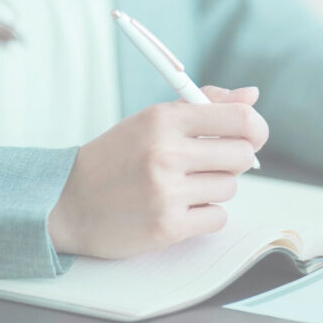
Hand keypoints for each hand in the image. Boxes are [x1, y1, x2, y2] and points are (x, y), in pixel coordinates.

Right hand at [47, 86, 266, 258]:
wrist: (68, 203)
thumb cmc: (116, 158)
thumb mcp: (152, 121)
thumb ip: (204, 105)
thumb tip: (252, 96)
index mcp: (164, 119)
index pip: (239, 118)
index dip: (255, 128)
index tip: (252, 135)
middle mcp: (166, 152)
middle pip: (242, 155)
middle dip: (233, 160)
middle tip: (209, 163)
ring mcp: (167, 191)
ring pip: (230, 187)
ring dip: (214, 188)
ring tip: (182, 186)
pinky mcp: (167, 226)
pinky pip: (218, 217)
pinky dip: (205, 215)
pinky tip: (179, 208)